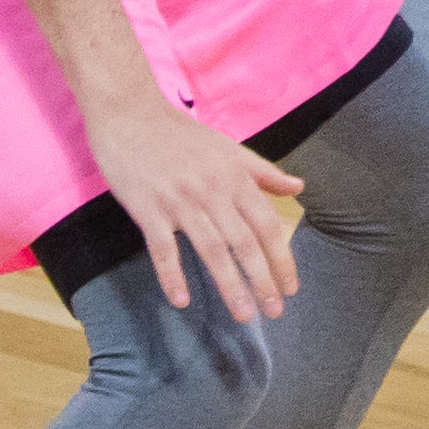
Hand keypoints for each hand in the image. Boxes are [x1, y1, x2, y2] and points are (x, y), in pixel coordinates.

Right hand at [85, 90, 303, 320]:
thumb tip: (298, 187)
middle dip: (262, 279)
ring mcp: (179, 201)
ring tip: (243, 315)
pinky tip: (182, 301)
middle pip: (244, 242)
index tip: (290, 288)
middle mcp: (213, 191)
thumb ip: (262, 172)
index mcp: (235, 177)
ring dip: (229, 285)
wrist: (130, 114)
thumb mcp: (228, 148)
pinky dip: (172, 276)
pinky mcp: (147, 208)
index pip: (266, 225)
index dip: (281, 258)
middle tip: (274, 312)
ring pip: (210, 250)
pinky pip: (163, 248)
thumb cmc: (181, 135)